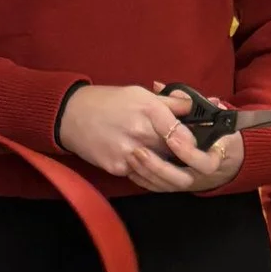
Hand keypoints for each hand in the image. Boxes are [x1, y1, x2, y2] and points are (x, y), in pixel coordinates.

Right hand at [58, 81, 240, 193]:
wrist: (70, 115)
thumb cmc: (107, 101)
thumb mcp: (139, 93)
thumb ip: (170, 102)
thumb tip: (194, 105)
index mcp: (149, 111)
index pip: (183, 136)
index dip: (195, 145)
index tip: (200, 147)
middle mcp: (140, 134)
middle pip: (177, 159)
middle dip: (190, 163)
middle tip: (197, 162)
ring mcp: (128, 154)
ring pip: (163, 175)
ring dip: (173, 174)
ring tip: (178, 168)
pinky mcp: (118, 168)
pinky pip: (143, 177)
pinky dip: (152, 176)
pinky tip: (155, 169)